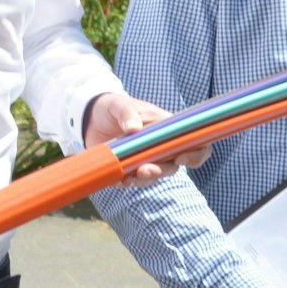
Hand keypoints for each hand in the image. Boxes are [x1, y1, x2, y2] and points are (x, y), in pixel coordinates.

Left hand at [84, 92, 207, 184]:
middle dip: (161, 171)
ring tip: (129, 179)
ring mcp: (145, 160)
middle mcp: (161, 148)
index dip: (195, 155)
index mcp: (168, 130)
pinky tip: (119, 180)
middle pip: (173, 166)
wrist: (90, 118)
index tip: (180, 158)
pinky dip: (127, 182)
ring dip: (144, 180)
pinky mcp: (129, 168)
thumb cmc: (113, 107)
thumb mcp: (119, 105)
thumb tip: (134, 128)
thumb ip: (127, 113)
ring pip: (154, 176)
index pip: (194, 145)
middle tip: (145, 170)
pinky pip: (134, 180)